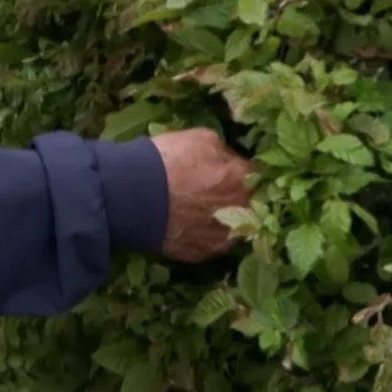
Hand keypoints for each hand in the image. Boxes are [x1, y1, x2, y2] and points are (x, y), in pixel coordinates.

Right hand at [149, 128, 254, 262]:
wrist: (135, 196)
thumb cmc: (169, 160)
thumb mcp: (201, 137)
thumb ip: (224, 151)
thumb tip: (229, 160)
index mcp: (243, 180)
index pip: (257, 175)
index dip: (242, 172)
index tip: (229, 171)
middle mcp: (241, 212)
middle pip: (248, 204)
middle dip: (235, 197)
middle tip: (213, 190)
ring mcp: (223, 237)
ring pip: (231, 227)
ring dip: (221, 218)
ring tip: (198, 209)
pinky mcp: (203, 253)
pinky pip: (209, 242)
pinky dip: (201, 233)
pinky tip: (186, 224)